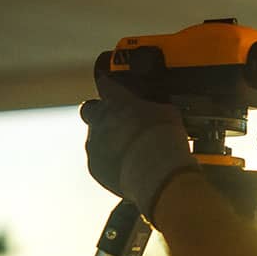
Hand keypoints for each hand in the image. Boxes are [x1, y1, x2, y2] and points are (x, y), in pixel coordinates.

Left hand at [79, 76, 198, 218]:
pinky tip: (129, 166)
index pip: (105, 85)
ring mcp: (94, 144)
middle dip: (100, 114)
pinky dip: (110, 163)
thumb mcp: (167, 113)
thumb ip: (155, 108)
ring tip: (131, 150)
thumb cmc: (162, 138)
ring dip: (107, 141)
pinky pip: (99, 161)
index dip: (110, 88)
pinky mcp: (94, 167)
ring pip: (94, 138)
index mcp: (116, 100)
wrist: (155, 170)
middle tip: (119, 122)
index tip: (114, 91)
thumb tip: (160, 112)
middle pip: (89, 110)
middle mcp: (99, 119)